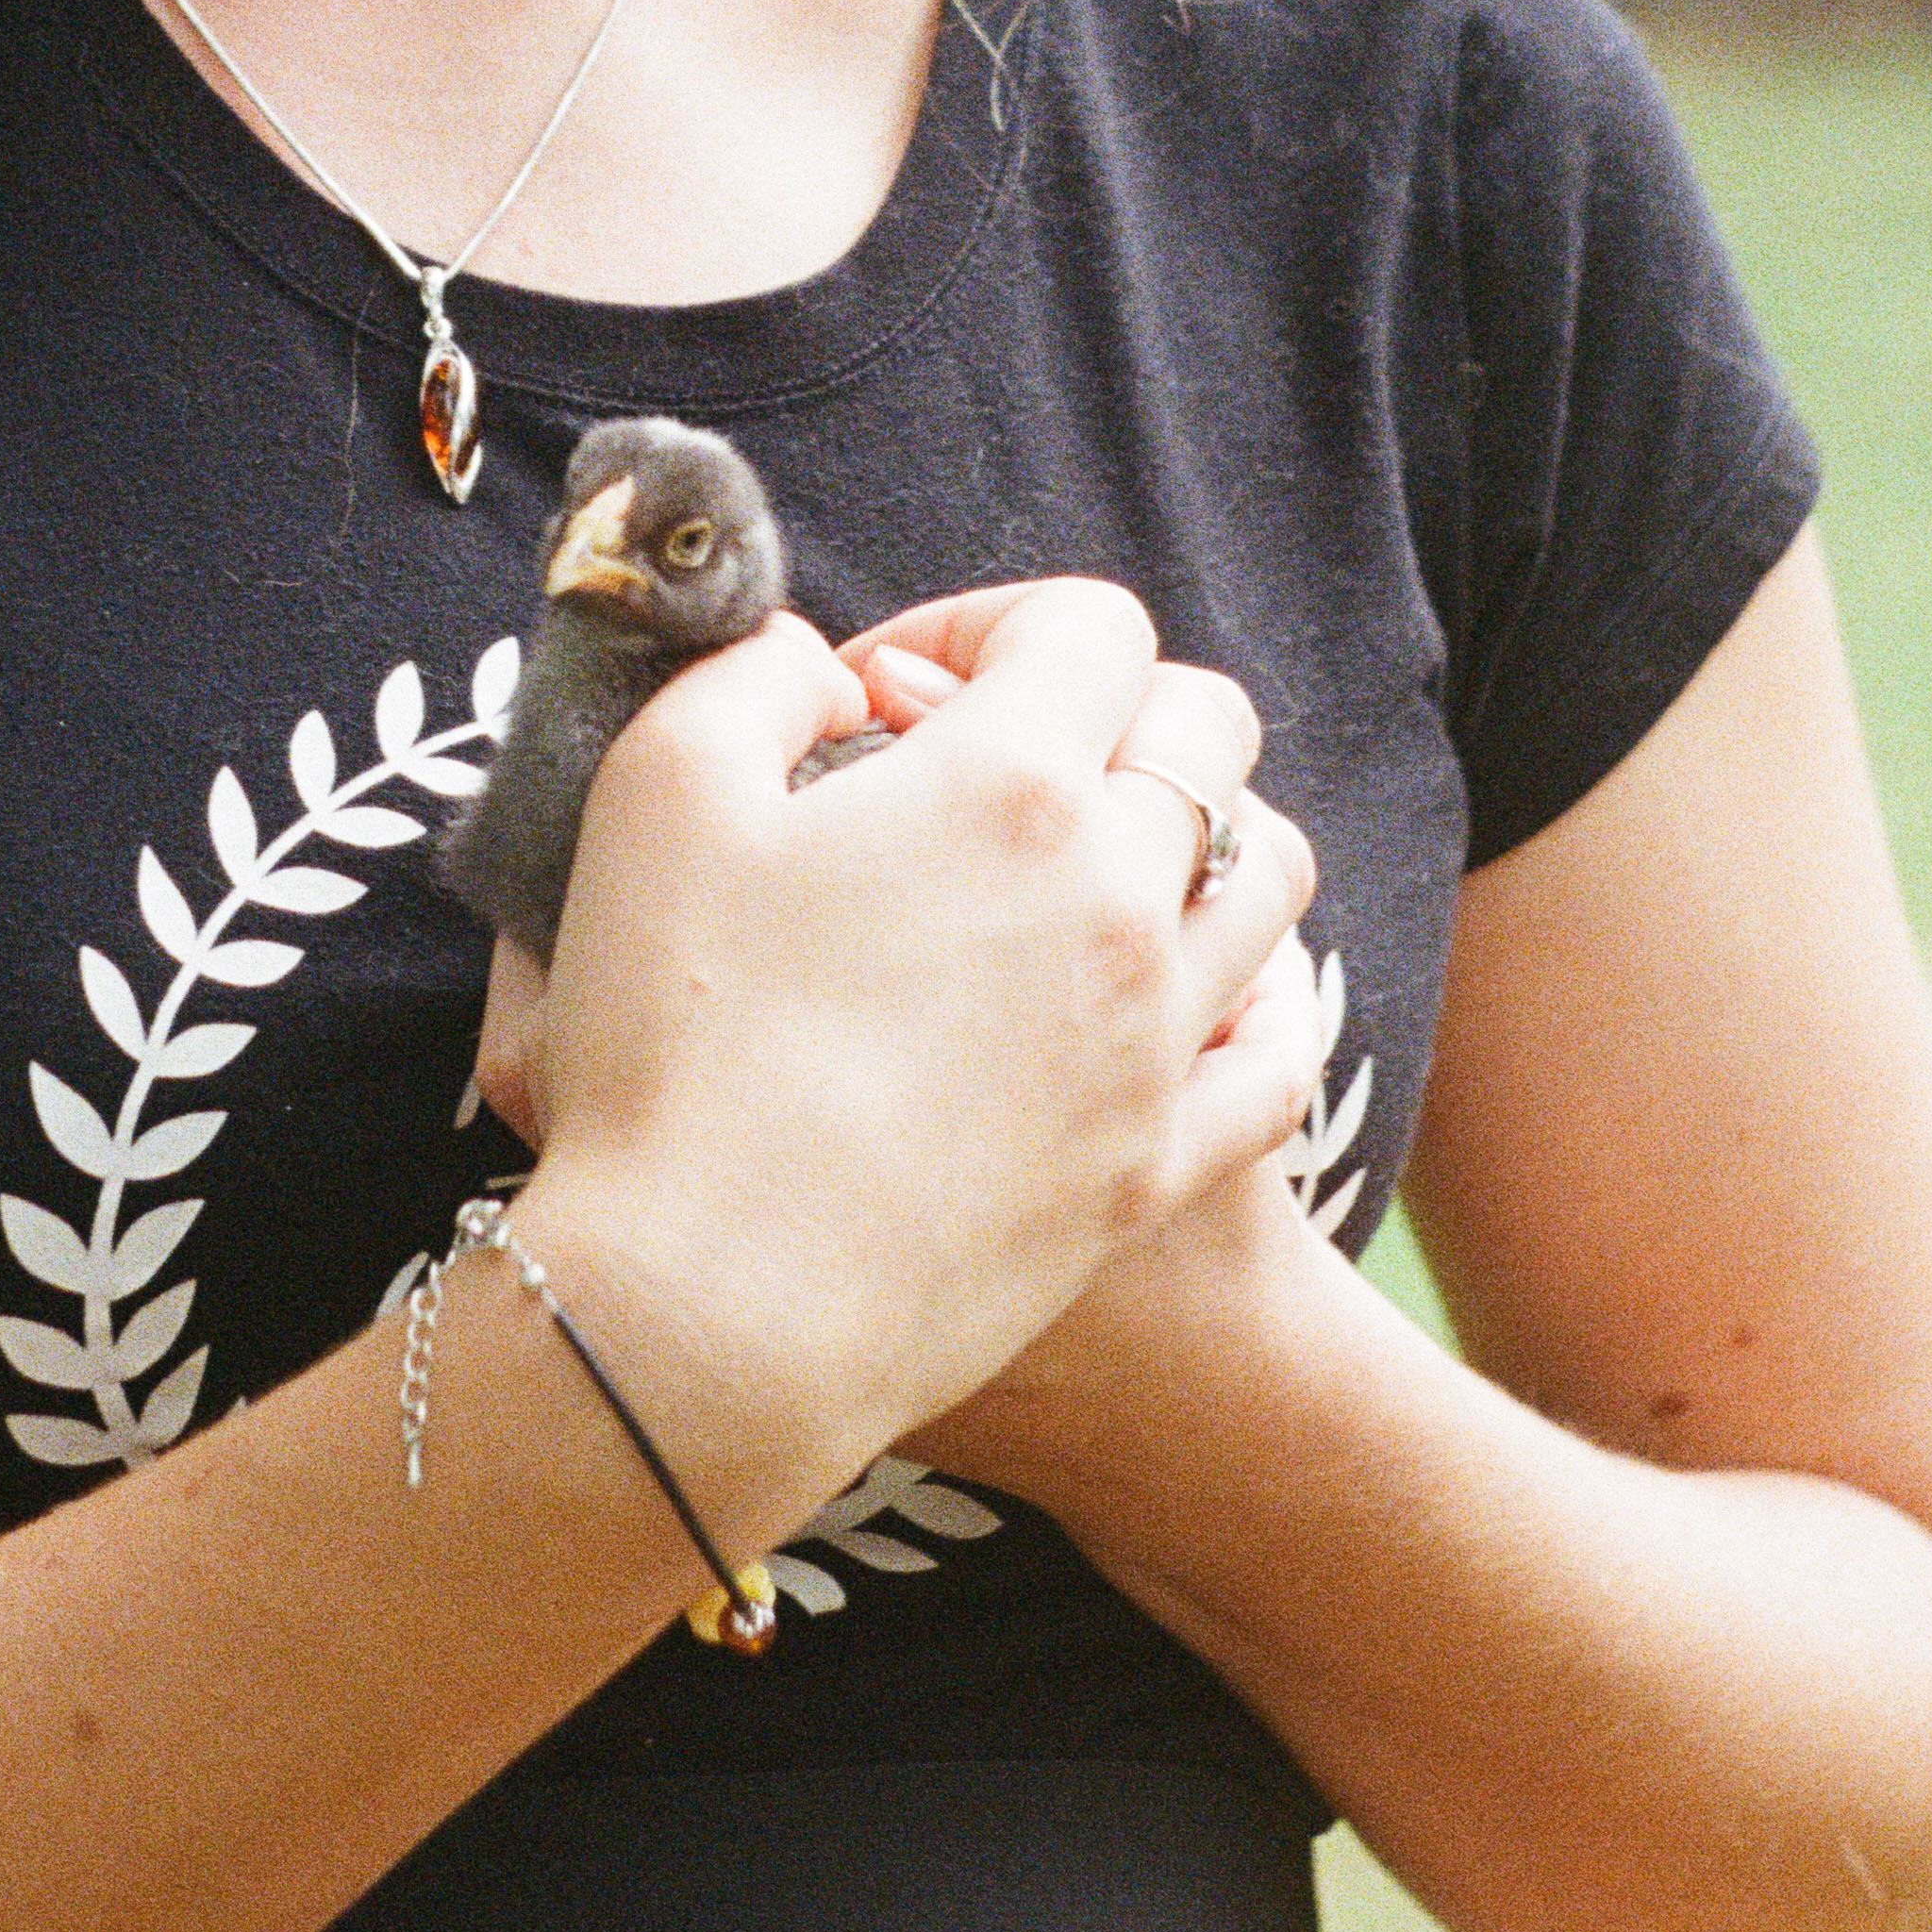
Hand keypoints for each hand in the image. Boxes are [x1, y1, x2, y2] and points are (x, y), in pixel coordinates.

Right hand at [495, 581, 1324, 1556]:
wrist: (718, 1307)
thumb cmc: (671, 1046)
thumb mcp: (656, 793)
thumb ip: (750, 675)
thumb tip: (826, 665)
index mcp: (1008, 783)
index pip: (1092, 625)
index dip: (991, 624)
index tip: (889, 691)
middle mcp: (1117, 895)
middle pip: (1209, 732)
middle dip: (1110, 711)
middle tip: (991, 769)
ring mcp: (1155, 1037)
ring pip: (1270, 878)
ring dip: (1200, 839)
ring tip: (1096, 873)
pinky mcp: (1156, 1166)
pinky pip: (1275, 1058)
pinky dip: (1250, 1008)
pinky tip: (1180, 1006)